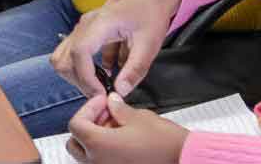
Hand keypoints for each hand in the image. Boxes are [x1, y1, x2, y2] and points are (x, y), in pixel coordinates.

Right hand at [51, 0, 181, 97]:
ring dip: (76, 76)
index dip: (86, 77)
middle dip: (79, 81)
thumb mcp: (149, 45)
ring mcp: (81, 28)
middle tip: (101, 93)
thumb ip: (134, 70)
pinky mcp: (83, 33)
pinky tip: (101, 76)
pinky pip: (70, 55)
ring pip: (62, 58)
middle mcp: (85, 25)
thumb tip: (119, 92)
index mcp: (101, 24)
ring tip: (98, 86)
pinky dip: (79, 70)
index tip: (101, 93)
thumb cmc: (150, 17)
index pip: (79, 53)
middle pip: (64, 59)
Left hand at [66, 93, 187, 163]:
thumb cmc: (165, 143)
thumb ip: (118, 109)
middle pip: (75, 142)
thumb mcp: (139, 117)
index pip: (76, 124)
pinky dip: (105, 152)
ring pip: (86, 155)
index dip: (88, 109)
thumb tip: (111, 102)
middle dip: (87, 125)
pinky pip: (101, 163)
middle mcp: (97, 162)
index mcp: (98, 145)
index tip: (102, 102)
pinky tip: (123, 142)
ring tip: (117, 128)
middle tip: (106, 115)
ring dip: (95, 139)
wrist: (185, 159)